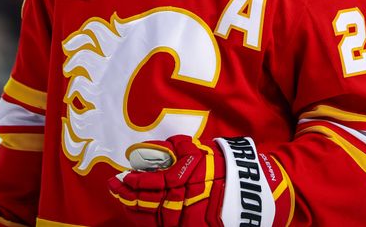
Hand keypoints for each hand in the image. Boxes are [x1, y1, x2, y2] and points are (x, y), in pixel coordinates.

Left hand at [109, 135, 291, 226]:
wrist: (252, 191)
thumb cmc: (225, 166)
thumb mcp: (202, 151)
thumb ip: (179, 149)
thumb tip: (156, 147)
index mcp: (184, 181)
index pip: (151, 185)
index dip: (132, 183)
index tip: (119, 177)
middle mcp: (183, 203)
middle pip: (148, 204)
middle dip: (128, 197)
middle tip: (113, 188)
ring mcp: (188, 220)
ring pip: (155, 219)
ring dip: (136, 210)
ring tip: (124, 201)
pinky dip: (152, 221)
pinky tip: (142, 215)